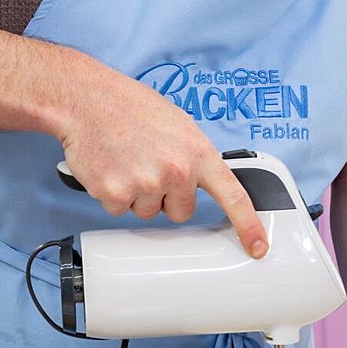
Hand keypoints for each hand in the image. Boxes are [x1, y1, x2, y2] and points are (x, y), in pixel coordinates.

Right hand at [54, 79, 266, 257]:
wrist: (89, 101)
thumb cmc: (132, 108)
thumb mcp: (180, 126)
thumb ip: (194, 157)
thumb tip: (202, 180)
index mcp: (199, 152)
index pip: (233, 196)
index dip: (248, 225)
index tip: (258, 246)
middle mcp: (177, 171)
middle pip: (181, 211)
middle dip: (168, 196)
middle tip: (151, 165)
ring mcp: (146, 185)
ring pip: (149, 211)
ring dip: (139, 194)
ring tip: (129, 160)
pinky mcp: (115, 195)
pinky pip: (120, 210)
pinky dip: (114, 194)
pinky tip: (112, 167)